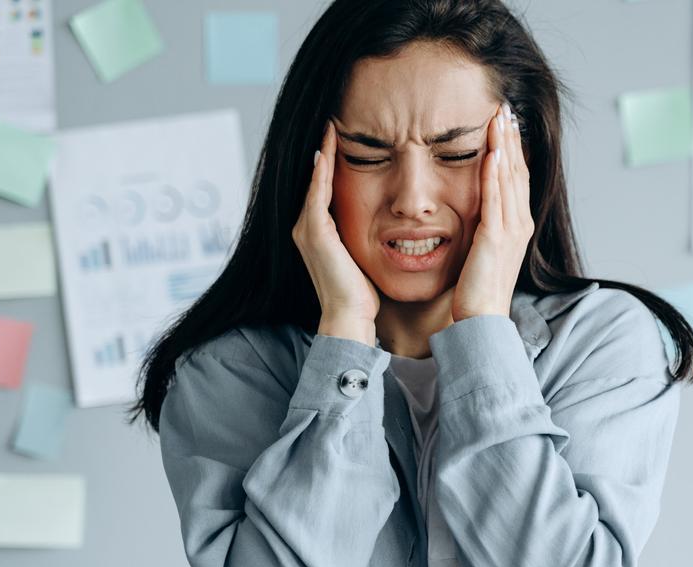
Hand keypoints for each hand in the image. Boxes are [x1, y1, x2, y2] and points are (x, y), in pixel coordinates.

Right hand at [292, 119, 379, 326]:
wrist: (349, 318)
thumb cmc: (361, 295)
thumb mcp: (363, 259)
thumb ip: (365, 239)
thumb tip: (386, 230)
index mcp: (318, 233)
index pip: (324, 189)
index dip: (331, 164)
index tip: (341, 138)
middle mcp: (306, 228)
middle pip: (315, 180)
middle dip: (324, 152)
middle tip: (331, 122)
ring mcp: (307, 229)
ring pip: (314, 182)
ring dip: (323, 153)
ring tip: (330, 127)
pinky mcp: (315, 233)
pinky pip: (318, 193)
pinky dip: (322, 171)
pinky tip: (328, 151)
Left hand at [451, 101, 533, 322]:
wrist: (481, 319)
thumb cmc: (477, 290)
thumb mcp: (484, 250)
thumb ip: (485, 226)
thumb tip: (477, 209)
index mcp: (518, 225)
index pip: (517, 177)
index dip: (513, 147)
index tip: (506, 121)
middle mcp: (520, 223)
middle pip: (518, 170)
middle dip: (512, 137)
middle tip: (505, 106)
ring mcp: (510, 230)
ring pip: (510, 178)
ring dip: (505, 145)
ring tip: (500, 117)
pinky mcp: (495, 238)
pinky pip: (495, 198)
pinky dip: (494, 173)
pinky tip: (492, 152)